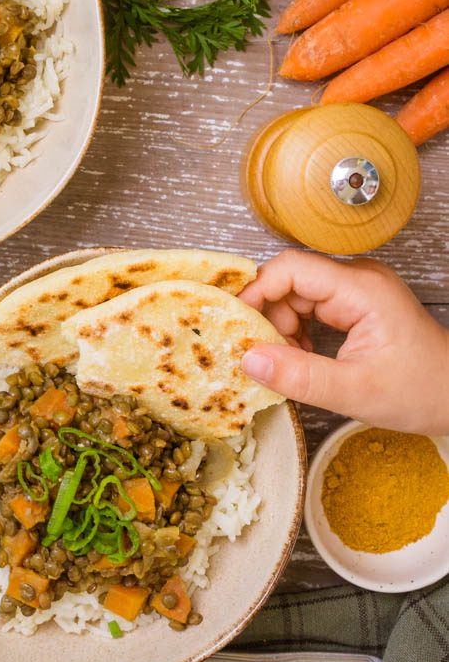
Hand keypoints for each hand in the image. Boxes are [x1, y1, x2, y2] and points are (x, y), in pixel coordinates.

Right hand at [239, 250, 448, 434]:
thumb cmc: (423, 391)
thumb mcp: (356, 392)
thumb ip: (300, 376)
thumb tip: (249, 360)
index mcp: (362, 289)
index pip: (291, 268)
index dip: (257, 292)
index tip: (237, 326)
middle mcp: (358, 280)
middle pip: (289, 281)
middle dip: (269, 318)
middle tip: (263, 357)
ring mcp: (356, 291)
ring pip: (296, 295)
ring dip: (281, 328)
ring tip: (289, 363)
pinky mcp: (354, 305)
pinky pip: (310, 307)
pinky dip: (296, 332)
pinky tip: (302, 357)